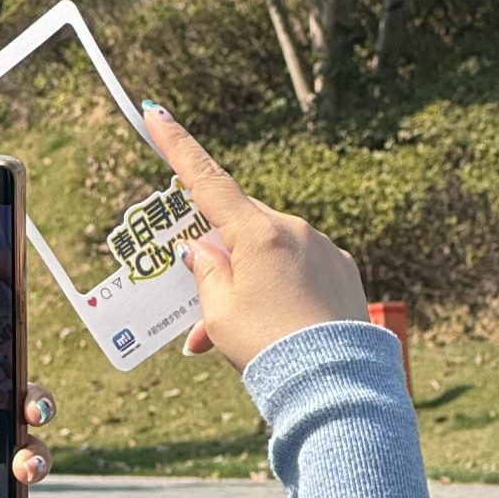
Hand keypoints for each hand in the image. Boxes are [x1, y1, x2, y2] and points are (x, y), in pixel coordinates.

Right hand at [143, 105, 367, 370]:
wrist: (334, 385)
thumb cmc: (268, 347)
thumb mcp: (218, 313)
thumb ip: (206, 272)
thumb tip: (204, 247)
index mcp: (259, 233)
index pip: (207, 180)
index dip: (176, 146)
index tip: (155, 112)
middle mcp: (294, 230)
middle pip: (239, 224)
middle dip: (216, 256)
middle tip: (195, 299)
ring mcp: (323, 249)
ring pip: (268, 253)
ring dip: (245, 284)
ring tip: (225, 339)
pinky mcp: (342, 272)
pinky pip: (297, 271)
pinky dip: (276, 293)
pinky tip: (271, 331)